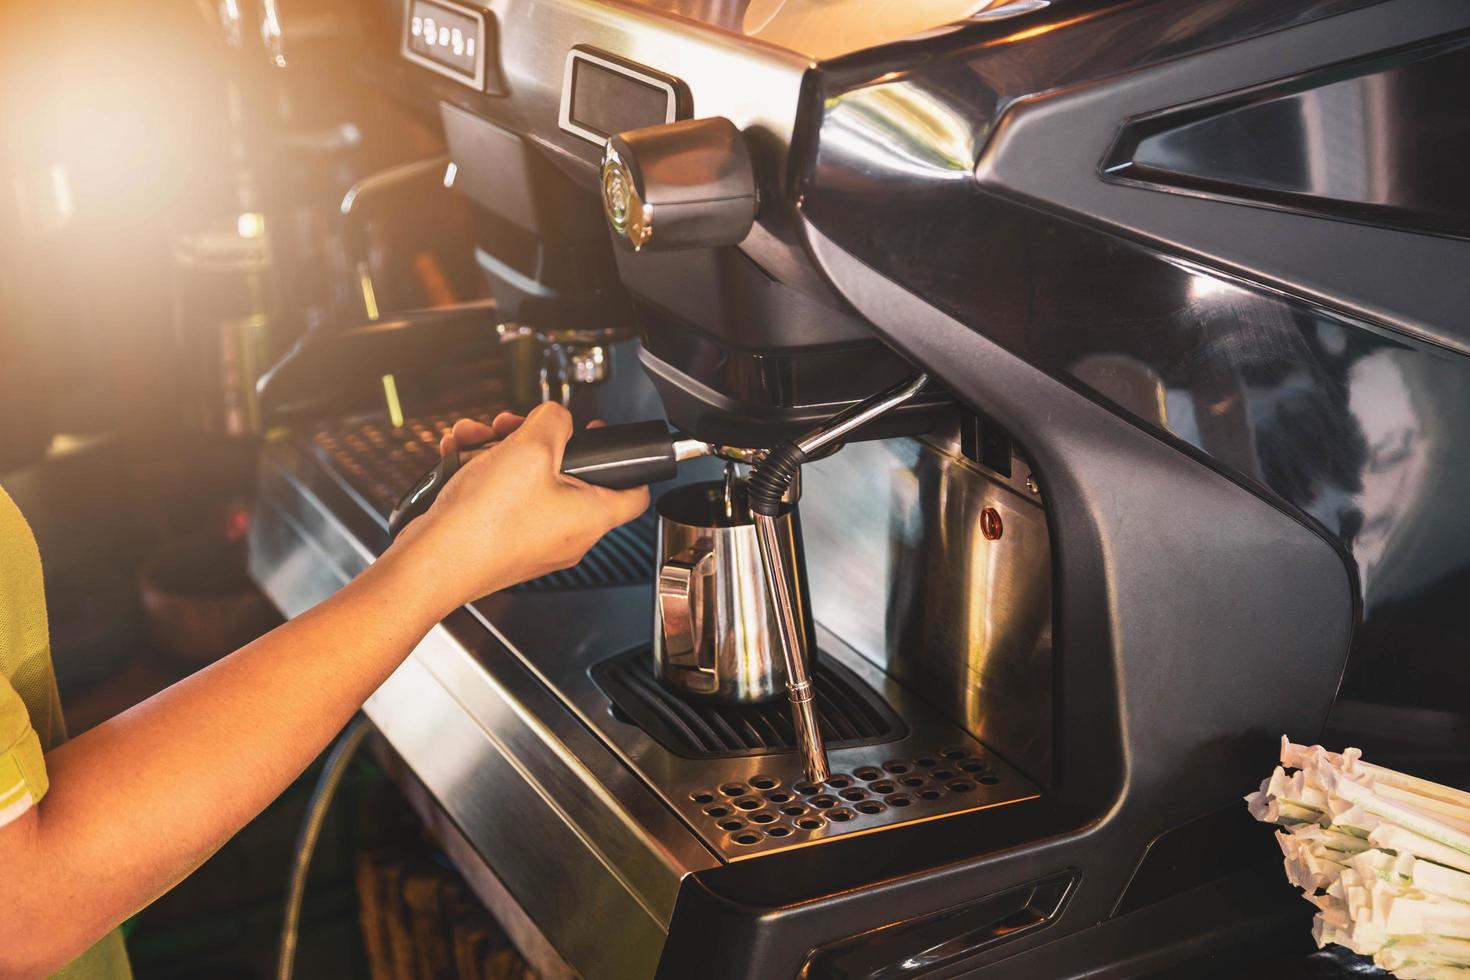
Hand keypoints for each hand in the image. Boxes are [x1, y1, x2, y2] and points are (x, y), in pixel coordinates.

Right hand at [383, 402, 649, 613]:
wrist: (432, 563)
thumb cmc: (485, 522)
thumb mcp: (530, 449)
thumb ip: (553, 422)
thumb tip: (557, 418)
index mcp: (590, 517)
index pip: (634, 492)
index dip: (624, 461)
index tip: (604, 441)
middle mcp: (566, 535)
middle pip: (567, 473)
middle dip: (535, 441)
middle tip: (514, 427)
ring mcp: (532, 541)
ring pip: (526, 480)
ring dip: (499, 450)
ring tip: (476, 438)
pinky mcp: (501, 542)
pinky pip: (500, 497)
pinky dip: (480, 471)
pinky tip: (458, 455)